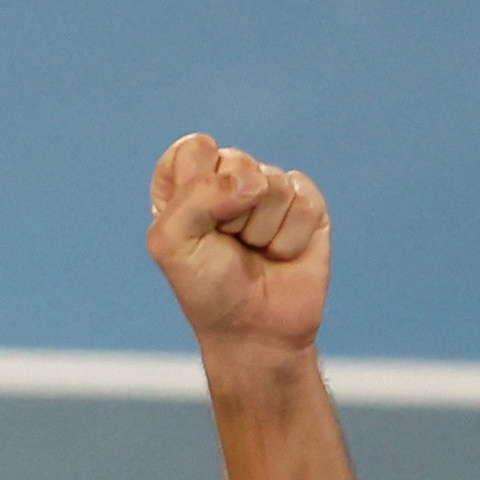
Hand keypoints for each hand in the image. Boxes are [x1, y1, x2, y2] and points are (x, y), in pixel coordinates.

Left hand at [147, 133, 328, 354]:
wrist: (255, 329)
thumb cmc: (207, 287)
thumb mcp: (173, 243)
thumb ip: (195, 195)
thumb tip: (252, 181)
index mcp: (184, 186)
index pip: (191, 149)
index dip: (195, 186)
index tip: (194, 224)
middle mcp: (226, 183)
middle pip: (235, 159)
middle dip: (230, 210)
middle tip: (227, 243)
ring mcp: (268, 192)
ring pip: (272, 182)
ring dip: (261, 228)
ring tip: (254, 251)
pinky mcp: (306, 205)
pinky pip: (304, 198)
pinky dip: (290, 236)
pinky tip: (281, 254)